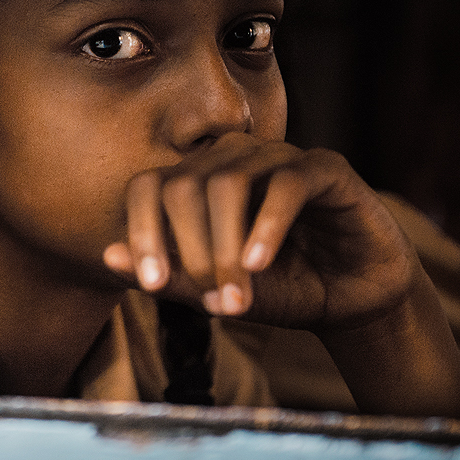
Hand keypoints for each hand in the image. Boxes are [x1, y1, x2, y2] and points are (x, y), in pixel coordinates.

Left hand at [103, 132, 459, 420]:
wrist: (350, 298)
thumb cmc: (277, 288)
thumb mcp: (216, 292)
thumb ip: (168, 275)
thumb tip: (109, 256)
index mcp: (196, 182)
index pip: (146, 186)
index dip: (142, 231)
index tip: (150, 282)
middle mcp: (230, 159)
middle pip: (182, 186)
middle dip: (190, 251)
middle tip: (209, 301)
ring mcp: (277, 157)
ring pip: (228, 184)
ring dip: (225, 248)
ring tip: (236, 296)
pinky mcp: (325, 168)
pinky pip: (286, 184)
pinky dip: (266, 226)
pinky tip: (259, 264)